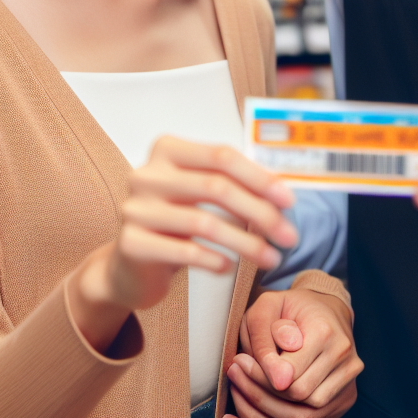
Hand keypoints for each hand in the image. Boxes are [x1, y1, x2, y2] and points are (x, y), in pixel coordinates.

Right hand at [69, 137, 297, 351]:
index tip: (288, 200)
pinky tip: (229, 267)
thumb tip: (282, 189)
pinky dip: (214, 260)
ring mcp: (136, 209)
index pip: (221, 156)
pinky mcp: (131, 244)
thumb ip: (232, 183)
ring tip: (270, 258)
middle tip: (288, 235)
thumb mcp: (199, 195)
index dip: (259, 177)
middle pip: (216, 187)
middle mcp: (147, 175)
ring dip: (246, 243)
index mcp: (167, 150)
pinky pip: (184, 251)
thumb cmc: (173, 226)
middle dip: (260, 212)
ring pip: (204, 223)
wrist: (129, 267)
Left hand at [221, 288, 360, 417]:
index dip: (259, 378)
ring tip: (239, 394)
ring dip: (262, 415)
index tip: (237, 365)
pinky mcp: (342, 402)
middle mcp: (346, 363)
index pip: (292, 374)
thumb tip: (279, 379)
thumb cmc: (291, 308)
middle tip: (234, 376)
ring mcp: (348, 386)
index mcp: (327, 333)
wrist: (324, 311)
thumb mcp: (267, 307)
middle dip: (258, 395)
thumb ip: (266, 338)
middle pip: (298, 399)